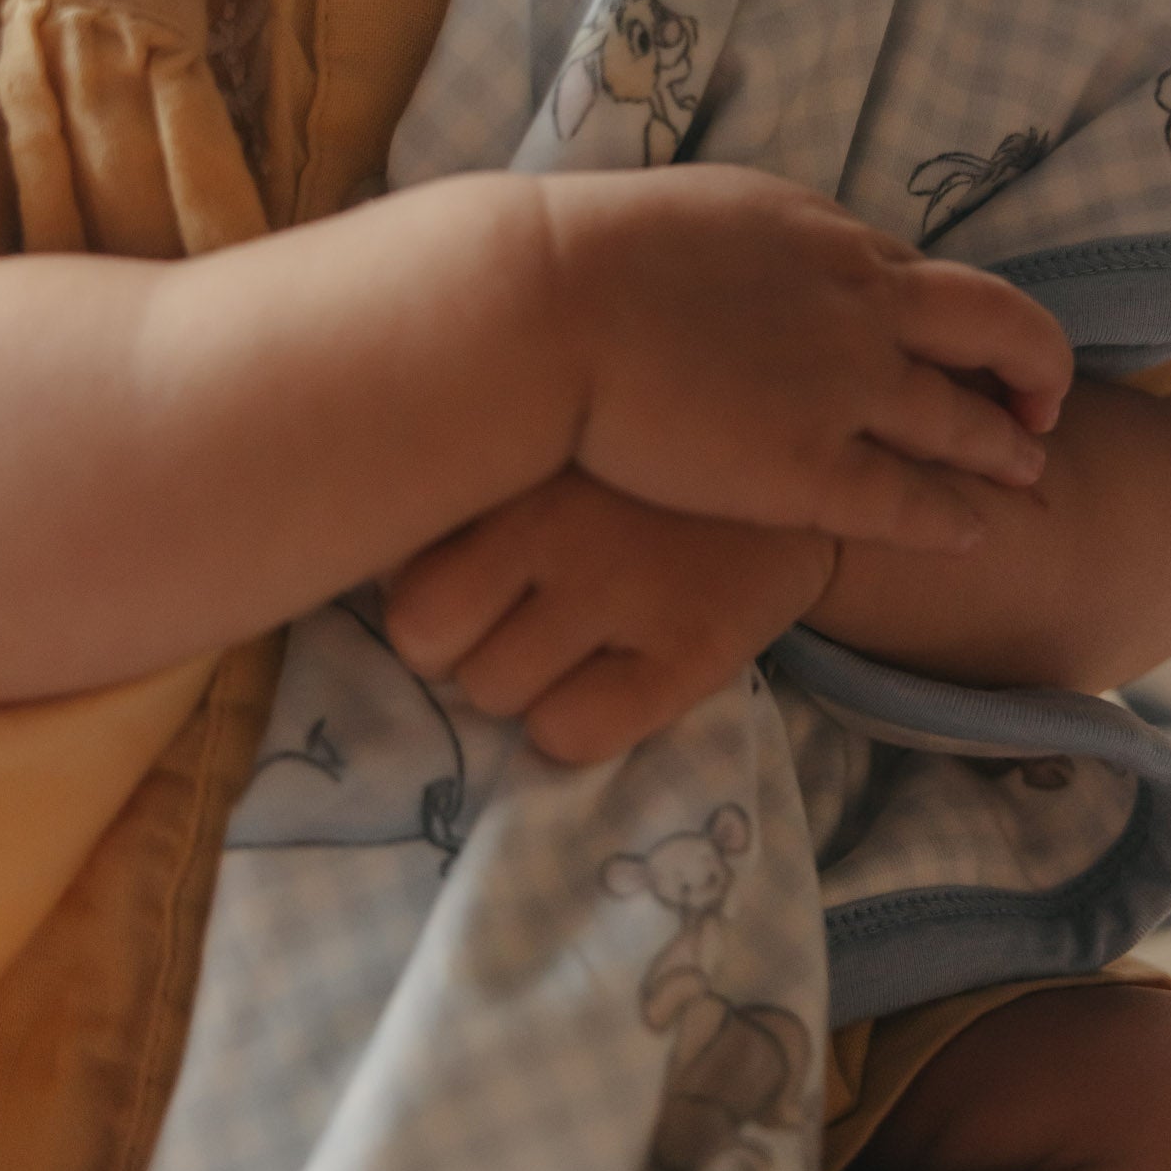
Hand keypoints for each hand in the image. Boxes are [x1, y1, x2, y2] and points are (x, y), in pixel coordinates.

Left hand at [383, 469, 836, 764]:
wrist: (805, 470)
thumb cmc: (643, 468)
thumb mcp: (553, 435)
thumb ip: (469, 474)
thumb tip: (365, 548)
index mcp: (516, 451)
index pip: (391, 562)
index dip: (426, 584)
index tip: (474, 572)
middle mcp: (558, 515)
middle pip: (423, 639)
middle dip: (459, 644)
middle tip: (517, 617)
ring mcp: (626, 582)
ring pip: (492, 693)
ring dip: (523, 684)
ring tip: (580, 637)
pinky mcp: (692, 644)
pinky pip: (569, 735)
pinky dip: (577, 727)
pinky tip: (617, 679)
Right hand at [535, 166, 1071, 556]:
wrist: (544, 307)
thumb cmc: (583, 260)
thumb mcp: (694, 216)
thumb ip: (746, 250)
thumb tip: (743, 266)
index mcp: (827, 239)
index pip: (924, 279)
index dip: (961, 318)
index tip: (976, 344)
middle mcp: (859, 306)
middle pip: (992, 326)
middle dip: (1032, 364)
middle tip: (1043, 402)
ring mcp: (844, 388)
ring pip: (963, 420)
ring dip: (1005, 447)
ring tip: (1030, 472)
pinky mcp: (810, 469)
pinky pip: (909, 502)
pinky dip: (949, 517)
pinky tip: (970, 534)